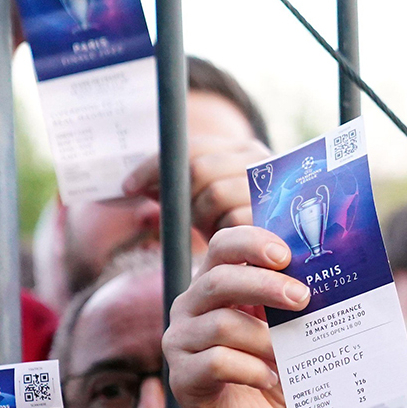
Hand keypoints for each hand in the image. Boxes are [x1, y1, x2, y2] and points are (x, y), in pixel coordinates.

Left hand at [123, 136, 273, 239]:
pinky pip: (234, 221)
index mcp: (240, 148)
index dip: (153, 166)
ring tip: (212, 228)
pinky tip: (226, 241)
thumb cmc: (231, 225)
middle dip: (182, 195)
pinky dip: (222, 233)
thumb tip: (129, 187)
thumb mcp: (201, 201)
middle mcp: (260, 159)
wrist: (278, 260)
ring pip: (215, 194)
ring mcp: (271, 185)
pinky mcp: (277, 216)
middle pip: (199, 169)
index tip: (128, 187)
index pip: (189, 147)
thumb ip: (176, 186)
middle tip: (186, 217)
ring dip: (203, 216)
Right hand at [163, 226, 307, 407]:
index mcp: (213, 286)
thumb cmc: (272, 371)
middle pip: (218, 281)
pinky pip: (217, 363)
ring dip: (265, 339)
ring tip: (290, 355)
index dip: (251, 243)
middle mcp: (189, 308)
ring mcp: (179, 342)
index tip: (286, 255)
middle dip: (264, 285)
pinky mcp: (182, 377)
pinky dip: (252, 370)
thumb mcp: (284, 331)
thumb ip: (291, 302)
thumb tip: (328, 275)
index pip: (223, 246)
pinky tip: (271, 379)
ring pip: (222, 325)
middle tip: (303, 298)